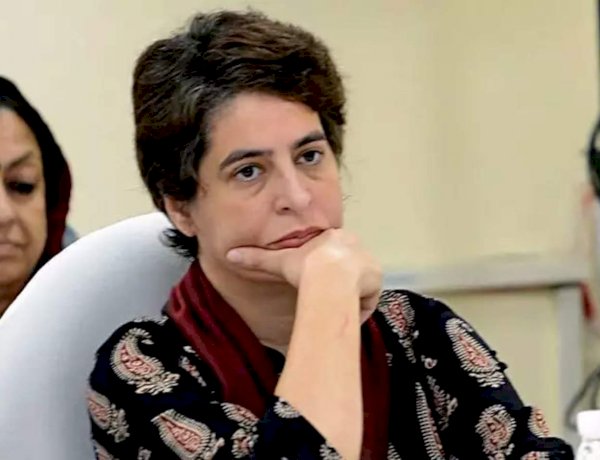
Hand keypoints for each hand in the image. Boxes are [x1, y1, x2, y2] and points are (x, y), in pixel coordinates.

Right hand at [227, 229, 381, 320]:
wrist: (328, 277)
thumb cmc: (304, 268)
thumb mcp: (279, 262)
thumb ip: (256, 259)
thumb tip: (230, 255)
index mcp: (333, 237)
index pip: (331, 255)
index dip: (323, 271)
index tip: (315, 282)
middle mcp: (354, 244)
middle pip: (347, 269)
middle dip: (337, 284)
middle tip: (323, 296)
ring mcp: (368, 260)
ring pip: (357, 285)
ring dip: (347, 297)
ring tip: (332, 305)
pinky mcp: (377, 278)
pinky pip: (367, 297)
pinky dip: (358, 307)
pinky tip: (345, 310)